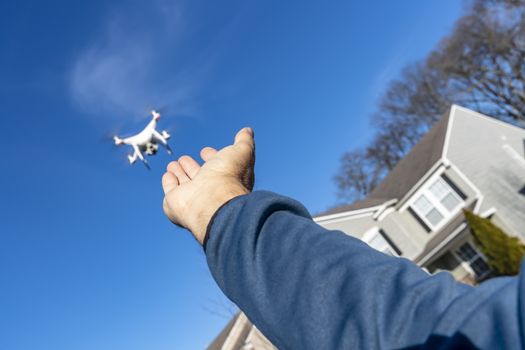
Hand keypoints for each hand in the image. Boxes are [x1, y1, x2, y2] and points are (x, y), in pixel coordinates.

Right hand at [161, 127, 254, 243]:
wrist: (213, 202)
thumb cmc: (230, 176)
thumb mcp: (242, 152)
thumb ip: (244, 141)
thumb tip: (248, 130)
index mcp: (227, 179)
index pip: (218, 167)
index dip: (212, 158)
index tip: (206, 151)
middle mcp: (210, 190)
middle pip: (199, 176)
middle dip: (192, 166)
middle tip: (185, 158)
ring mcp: (192, 196)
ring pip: (184, 181)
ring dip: (179, 172)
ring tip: (174, 163)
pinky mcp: (175, 201)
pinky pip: (170, 189)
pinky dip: (168, 181)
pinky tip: (168, 174)